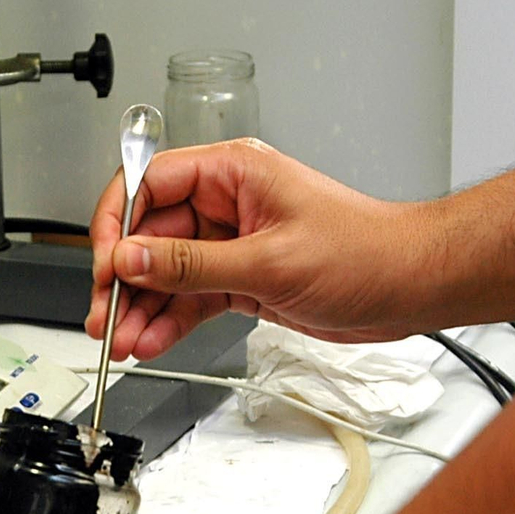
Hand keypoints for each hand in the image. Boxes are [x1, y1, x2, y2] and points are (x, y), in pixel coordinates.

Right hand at [87, 138, 436, 360]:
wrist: (409, 285)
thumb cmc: (365, 253)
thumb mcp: (270, 261)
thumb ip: (193, 265)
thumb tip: (133, 260)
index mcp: (234, 173)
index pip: (150, 184)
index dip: (118, 225)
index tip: (105, 265)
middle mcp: (228, 203)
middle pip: (151, 235)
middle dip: (124, 279)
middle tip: (105, 315)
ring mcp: (233, 243)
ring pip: (167, 273)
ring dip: (142, 308)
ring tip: (122, 339)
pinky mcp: (243, 278)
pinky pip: (192, 297)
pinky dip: (169, 320)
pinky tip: (150, 340)